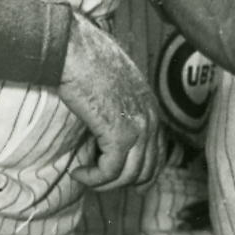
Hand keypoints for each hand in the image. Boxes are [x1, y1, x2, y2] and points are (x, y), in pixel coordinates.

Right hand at [57, 10, 165, 190]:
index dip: (144, 173)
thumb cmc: (86, 59)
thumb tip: (106, 120)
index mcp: (150, 105)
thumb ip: (118, 103)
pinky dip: (93, 178)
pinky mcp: (119, 135)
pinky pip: (110, 171)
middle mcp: (150, 118)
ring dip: (103, 182)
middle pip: (147, 169)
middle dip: (123, 183)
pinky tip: (78, 172)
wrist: (76, 50)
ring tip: (83, 175)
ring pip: (128, 175)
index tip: (130, 185)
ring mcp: (138, 127)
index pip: (158, 152)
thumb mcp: (113, 82)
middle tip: (98, 181)